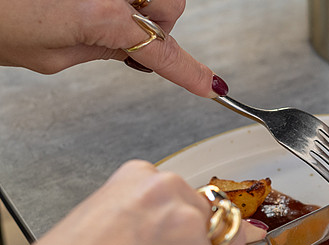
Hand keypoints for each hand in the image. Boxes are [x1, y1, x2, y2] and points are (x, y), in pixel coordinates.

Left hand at [0, 0, 225, 96]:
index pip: (164, 53)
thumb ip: (100, 50)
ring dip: (140, 0)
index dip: (191, 73)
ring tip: (97, 6)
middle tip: (121, 33)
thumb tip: (125, 47)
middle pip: (170, 5)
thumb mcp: (50, 55)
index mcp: (103, 16)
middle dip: (156, 21)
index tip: (211, 86)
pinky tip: (90, 0)